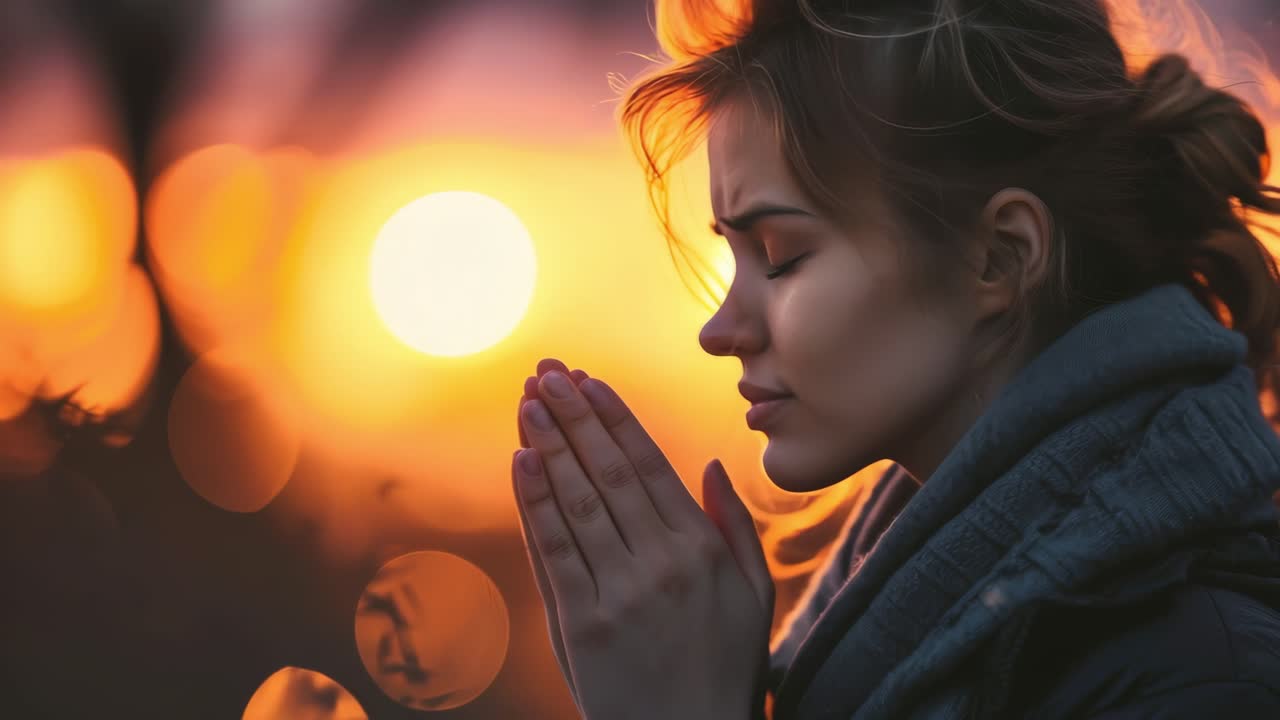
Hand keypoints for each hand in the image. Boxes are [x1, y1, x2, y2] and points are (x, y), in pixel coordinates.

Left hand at [511, 359, 774, 719]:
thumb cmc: (726, 669)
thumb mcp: (754, 597)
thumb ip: (735, 527)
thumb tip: (709, 464)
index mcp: (702, 550)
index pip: (650, 465)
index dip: (615, 418)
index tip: (591, 380)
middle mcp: (660, 563)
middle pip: (608, 471)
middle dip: (575, 415)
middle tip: (548, 371)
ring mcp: (617, 592)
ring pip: (577, 500)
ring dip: (549, 444)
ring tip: (529, 400)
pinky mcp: (580, 623)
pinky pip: (553, 549)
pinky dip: (535, 501)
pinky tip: (522, 461)